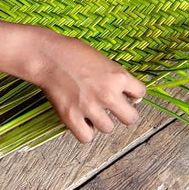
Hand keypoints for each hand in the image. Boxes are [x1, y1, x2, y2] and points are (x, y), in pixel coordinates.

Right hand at [25, 29, 145, 142]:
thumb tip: (130, 96)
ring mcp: (90, 107)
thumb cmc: (74, 52)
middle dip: (124, 113)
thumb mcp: (103, 59)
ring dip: (102, 120)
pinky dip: (85, 131)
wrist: (48, 55)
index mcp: (118, 76)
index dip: (133, 94)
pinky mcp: (72, 117)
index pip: (140, 93)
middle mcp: (108, 94)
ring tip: (92, 109)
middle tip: (115, 108)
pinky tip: (81, 119)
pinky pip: (87, 137)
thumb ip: (117, 77)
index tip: (127, 95)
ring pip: (108, 128)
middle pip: (130, 118)